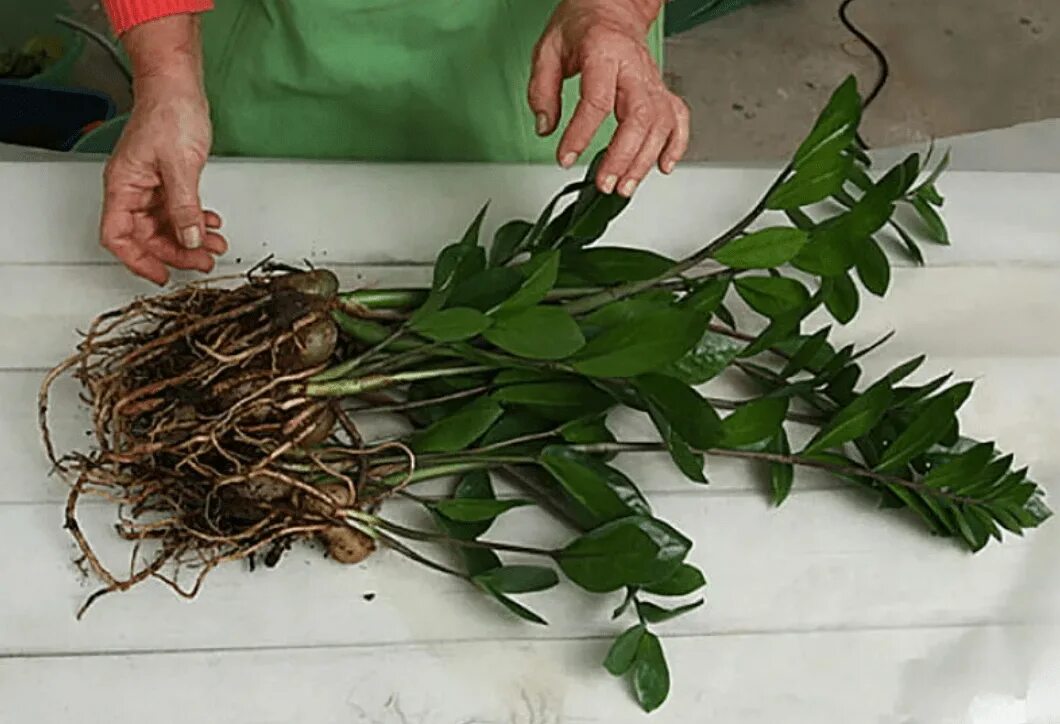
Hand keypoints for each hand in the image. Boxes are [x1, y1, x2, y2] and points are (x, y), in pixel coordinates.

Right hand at [100, 15, 225, 284]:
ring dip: (190, 238)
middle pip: (146, 236)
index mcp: (123, 185)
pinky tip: (210, 224)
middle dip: (176, 252)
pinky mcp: (166, 179)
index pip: (118, 236)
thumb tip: (190, 237)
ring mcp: (149, 185)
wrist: (178, 86)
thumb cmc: (169, 112)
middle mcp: (132, 188)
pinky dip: (194, 220)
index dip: (138, 260)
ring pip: (164, 225)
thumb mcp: (180, 165)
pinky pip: (176, 210)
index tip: (161, 275)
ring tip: (214, 245)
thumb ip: (184, 206)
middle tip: (203, 260)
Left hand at [529, 0, 689, 196]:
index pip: (597, 100)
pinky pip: (678, 119)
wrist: (613, 7)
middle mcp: (634, 67)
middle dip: (623, 156)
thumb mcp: (548, 49)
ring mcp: (652, 80)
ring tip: (624, 186)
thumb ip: (542, 89)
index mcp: (604, 52)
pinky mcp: (661, 90)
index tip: (565, 158)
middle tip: (605, 182)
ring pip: (660, 124)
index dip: (580, 134)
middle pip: (639, 116)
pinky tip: (663, 166)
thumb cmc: (583, 25)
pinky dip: (675, 145)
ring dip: (644, 160)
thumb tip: (544, 127)